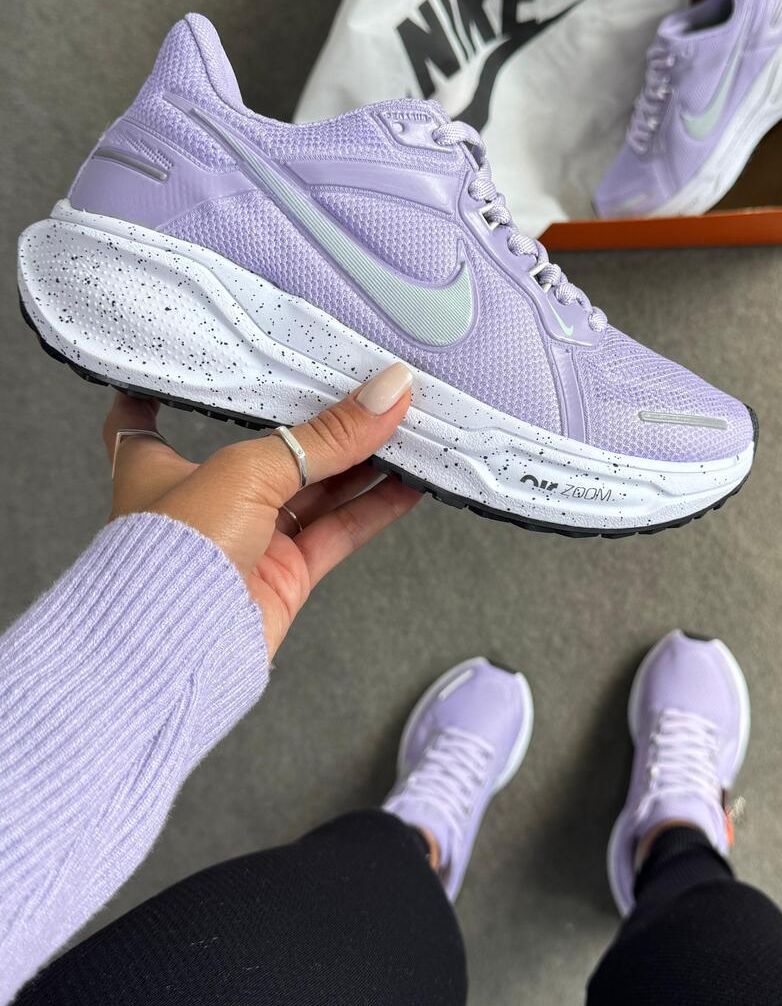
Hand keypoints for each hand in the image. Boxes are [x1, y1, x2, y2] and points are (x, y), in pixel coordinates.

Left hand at [103, 363, 420, 655]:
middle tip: (363, 385)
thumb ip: (325, 435)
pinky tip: (409, 484)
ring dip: (360, 460)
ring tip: (405, 424)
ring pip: (313, 489)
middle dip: (314, 422)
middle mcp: (204, 501)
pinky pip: (339, 531)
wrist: (182, 647)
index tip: (197, 359)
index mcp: (159, 465)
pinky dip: (375, 507)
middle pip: (267, 449)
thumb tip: (386, 394)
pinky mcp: (285, 573)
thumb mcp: (250, 469)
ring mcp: (248, 538)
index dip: (170, 387)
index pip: (148, 415)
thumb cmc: (176, 551)